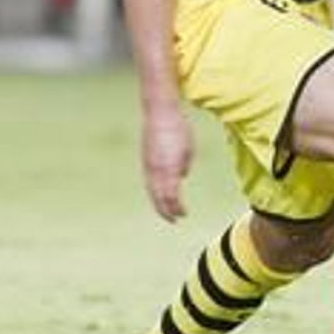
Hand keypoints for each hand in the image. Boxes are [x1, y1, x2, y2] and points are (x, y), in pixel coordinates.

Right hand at [141, 105, 192, 221]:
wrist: (160, 113)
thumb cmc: (178, 129)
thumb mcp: (188, 148)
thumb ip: (184, 165)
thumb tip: (181, 176)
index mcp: (168, 167)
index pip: (171, 195)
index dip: (176, 207)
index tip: (184, 214)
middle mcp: (156, 169)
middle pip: (159, 197)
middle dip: (166, 210)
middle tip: (174, 220)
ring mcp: (148, 165)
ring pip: (151, 190)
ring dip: (159, 203)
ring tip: (166, 213)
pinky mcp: (145, 160)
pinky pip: (148, 181)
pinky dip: (153, 192)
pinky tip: (158, 196)